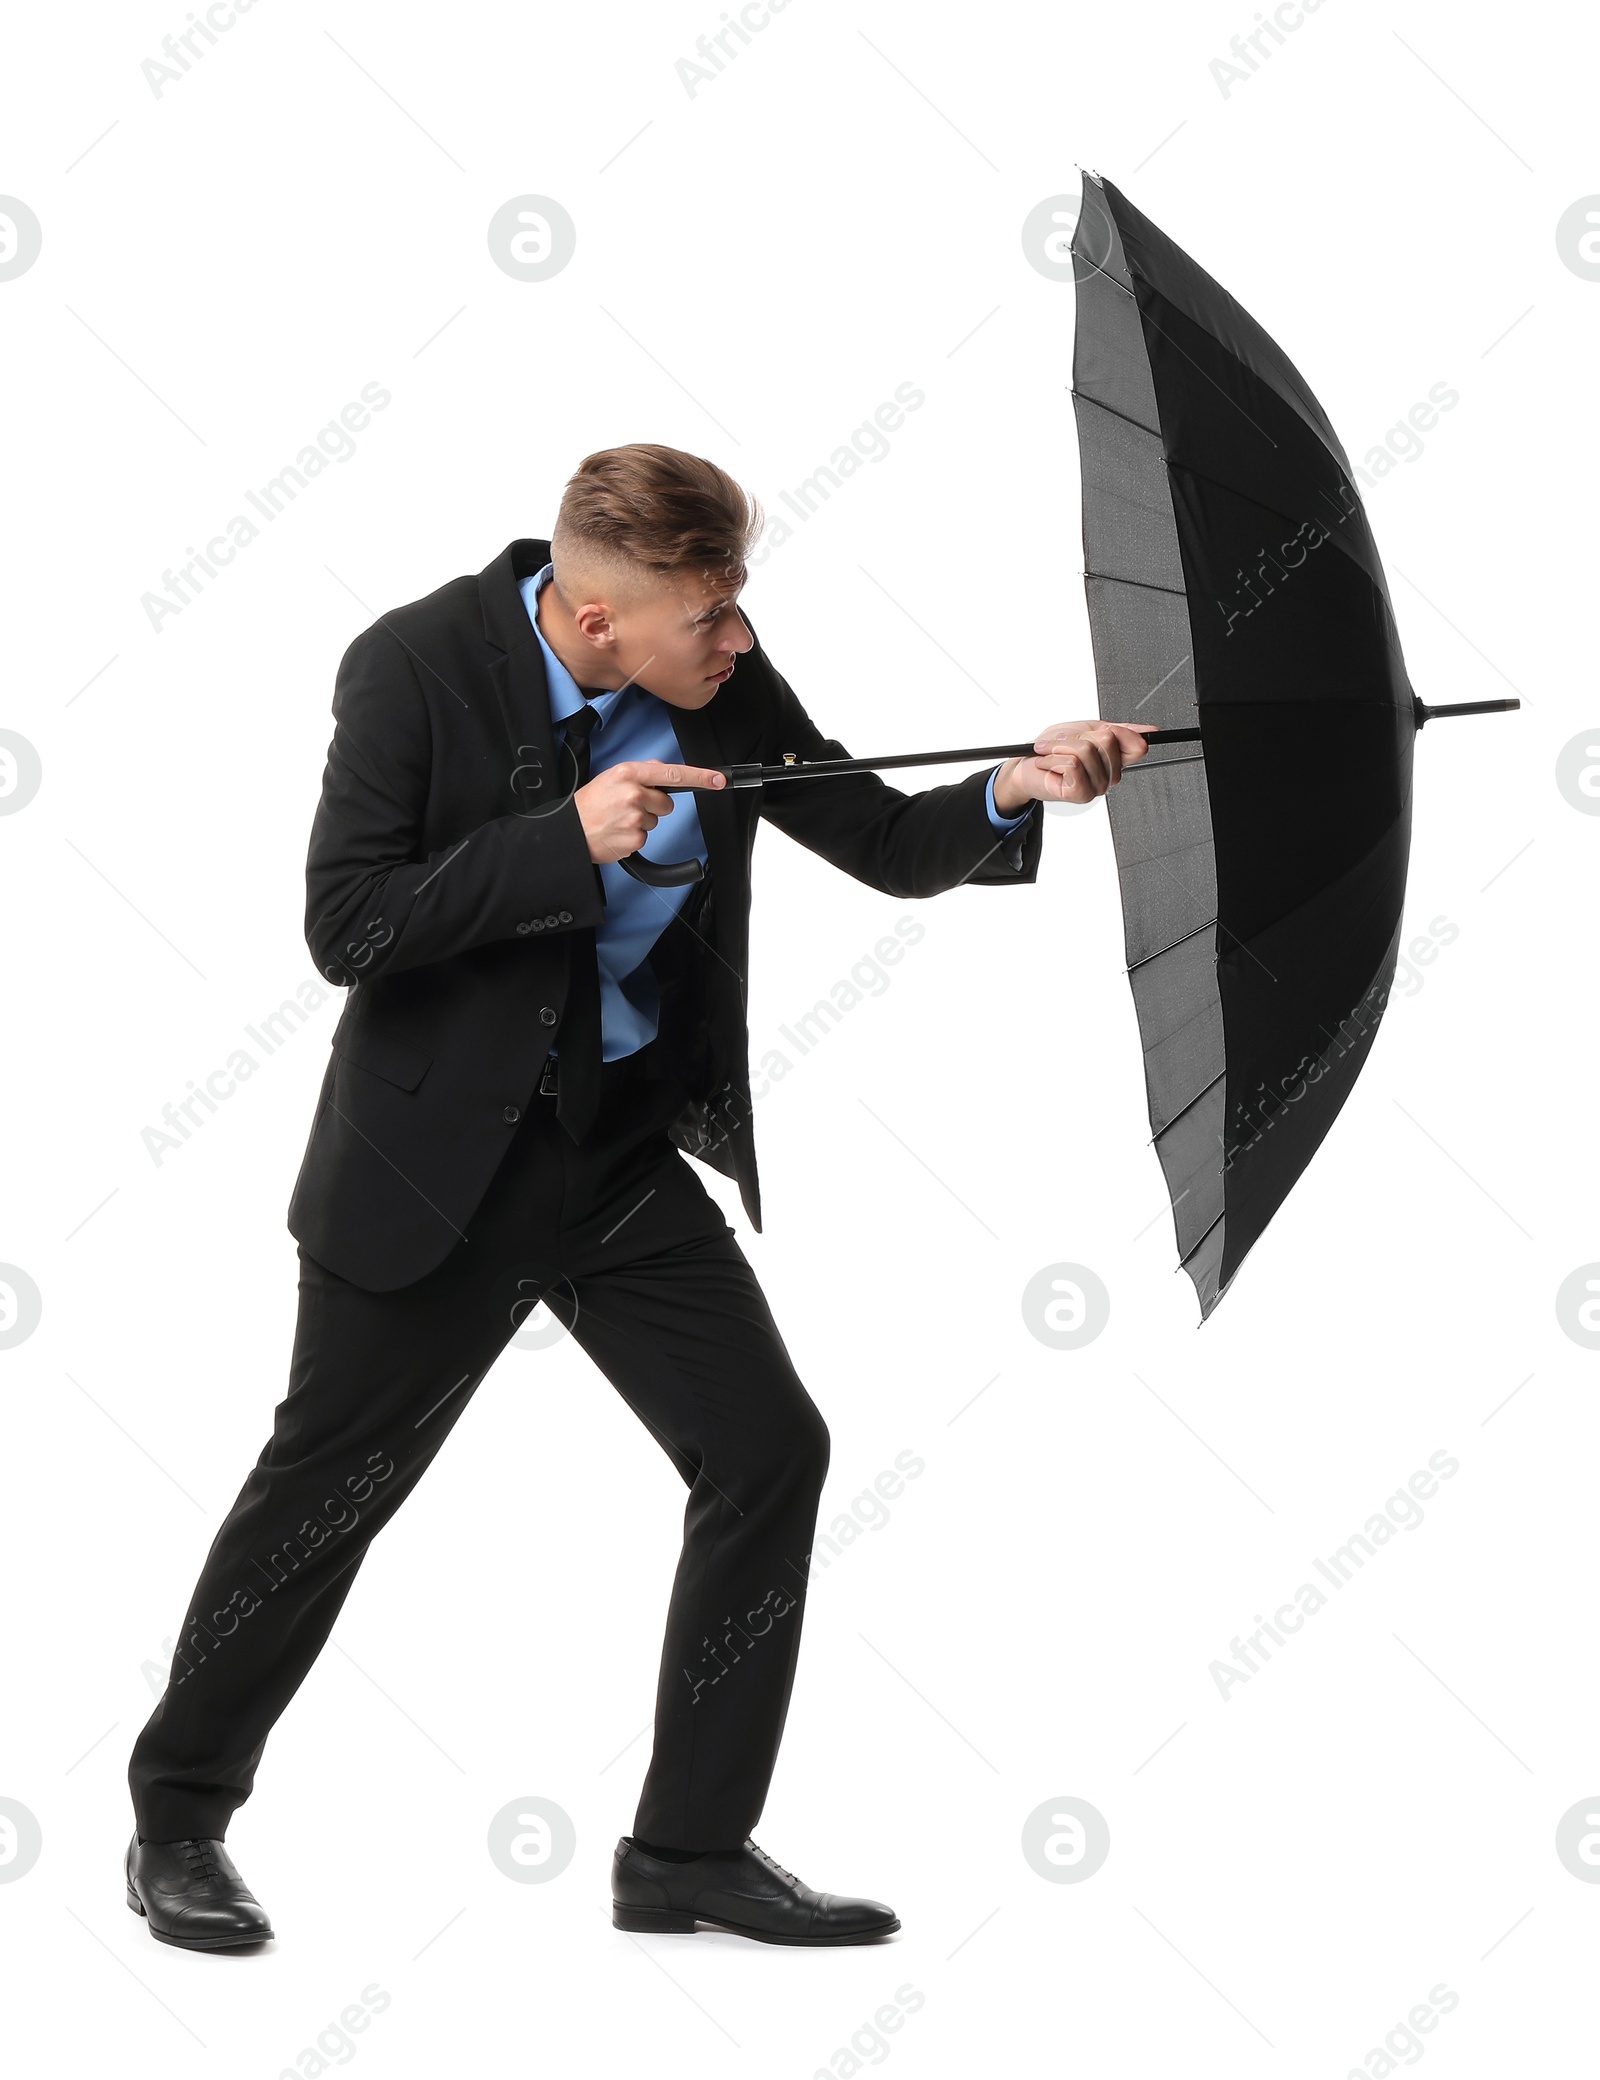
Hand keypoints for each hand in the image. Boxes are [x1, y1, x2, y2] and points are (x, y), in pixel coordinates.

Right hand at [575, 759, 726, 863]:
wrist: (570, 830)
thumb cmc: (590, 804)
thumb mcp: (611, 777)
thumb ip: (640, 772)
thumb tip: (662, 771)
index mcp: (629, 773)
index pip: (672, 773)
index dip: (699, 776)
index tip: (717, 779)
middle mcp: (633, 793)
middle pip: (666, 803)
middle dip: (653, 806)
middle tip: (628, 807)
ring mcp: (635, 817)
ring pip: (656, 820)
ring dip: (642, 821)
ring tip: (619, 820)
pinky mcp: (634, 838)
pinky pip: (646, 837)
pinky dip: (634, 836)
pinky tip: (618, 832)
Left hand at [991, 721, 1153, 812]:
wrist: (1024, 766)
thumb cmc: (1052, 749)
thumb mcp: (1086, 729)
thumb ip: (1118, 729)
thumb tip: (1149, 731)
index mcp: (1114, 759)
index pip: (1137, 745)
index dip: (1118, 731)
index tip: (1097, 729)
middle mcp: (1109, 775)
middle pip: (1108, 740)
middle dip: (1078, 735)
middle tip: (1063, 743)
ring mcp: (1097, 787)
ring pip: (1087, 751)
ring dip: (1060, 747)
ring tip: (1052, 754)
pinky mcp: (1081, 794)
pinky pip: (1074, 765)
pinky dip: (1054, 758)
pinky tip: (1048, 764)